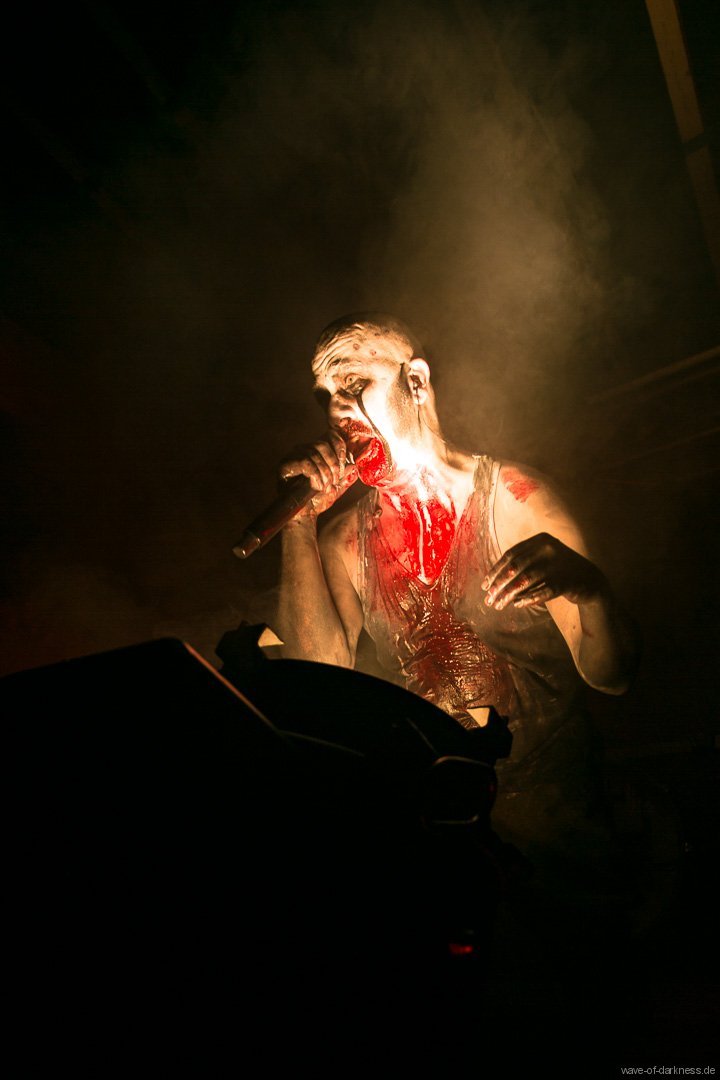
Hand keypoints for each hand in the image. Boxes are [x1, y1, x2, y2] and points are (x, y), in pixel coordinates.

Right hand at [279, 429, 358, 518]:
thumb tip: (353, 465)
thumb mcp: (337, 487)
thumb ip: (345, 477)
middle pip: (322, 444)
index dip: (340, 448)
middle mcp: (303, 449)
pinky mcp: (284, 465)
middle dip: (333, 464)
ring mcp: (292, 456)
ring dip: (324, 473)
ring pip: (314, 454)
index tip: (344, 467)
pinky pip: (305, 462)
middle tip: (335, 481)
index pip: (330, 436)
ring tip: (325, 487)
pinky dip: (315, 475)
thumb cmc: (317, 501)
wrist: (304, 515)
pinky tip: (316, 486)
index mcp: (316, 451)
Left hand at [482, 532, 604, 609]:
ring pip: (526, 581)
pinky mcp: (566, 581)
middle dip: (499, 585)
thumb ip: (521, 563)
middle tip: (488, 599)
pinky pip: (541, 592)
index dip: (495, 570)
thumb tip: (491, 580)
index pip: (511, 555)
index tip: (484, 585)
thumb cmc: (558, 571)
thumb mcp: (542, 559)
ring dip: (509, 595)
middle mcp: (549, 548)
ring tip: (498, 605)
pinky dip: (528, 599)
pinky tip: (517, 605)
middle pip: (516, 568)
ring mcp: (558, 564)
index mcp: (540, 540)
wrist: (591, 581)